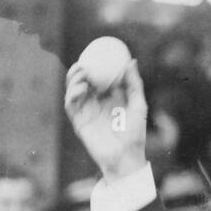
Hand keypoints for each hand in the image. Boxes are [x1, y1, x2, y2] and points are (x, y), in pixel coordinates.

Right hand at [64, 56, 148, 179]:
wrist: (126, 158)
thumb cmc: (135, 134)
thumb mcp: (138, 105)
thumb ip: (134, 84)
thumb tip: (131, 61)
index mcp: (109, 99)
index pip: (99, 78)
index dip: (94, 65)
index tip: (96, 52)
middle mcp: (96, 104)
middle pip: (82, 81)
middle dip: (79, 69)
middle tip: (84, 61)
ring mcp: (86, 112)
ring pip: (73, 91)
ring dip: (73, 79)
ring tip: (81, 71)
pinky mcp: (79, 123)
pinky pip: (71, 105)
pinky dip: (72, 94)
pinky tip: (81, 87)